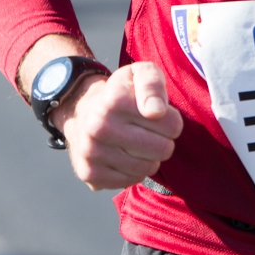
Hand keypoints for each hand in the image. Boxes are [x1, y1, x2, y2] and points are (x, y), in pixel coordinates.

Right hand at [55, 61, 183, 190]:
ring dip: (149, 158)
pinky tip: (125, 156)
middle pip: (162, 150)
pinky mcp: (90, 174)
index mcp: (114, 100)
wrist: (82, 111)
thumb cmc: (122, 93)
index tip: (160, 115)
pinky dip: (134, 171)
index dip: (172, 121)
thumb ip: (153, 84)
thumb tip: (156, 111)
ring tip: (138, 143)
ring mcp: (91, 152)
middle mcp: (99, 127)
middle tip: (151, 132)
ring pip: (147, 168)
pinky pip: (130, 181)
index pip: (172, 125)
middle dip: (164, 141)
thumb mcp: (141, 73)